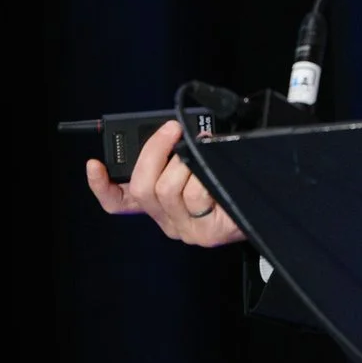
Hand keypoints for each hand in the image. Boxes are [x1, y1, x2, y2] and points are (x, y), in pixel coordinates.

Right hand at [87, 118, 245, 247]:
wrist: (266, 206)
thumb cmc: (226, 180)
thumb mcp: (193, 164)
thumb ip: (172, 155)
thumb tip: (168, 132)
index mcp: (157, 205)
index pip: (117, 203)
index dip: (100, 186)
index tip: (94, 165)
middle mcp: (167, 220)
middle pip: (142, 188)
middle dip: (155, 151)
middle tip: (172, 129)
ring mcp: (186, 229)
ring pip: (168, 190)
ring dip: (185, 163)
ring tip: (202, 153)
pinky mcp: (208, 233)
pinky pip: (196, 198)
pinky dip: (205, 178)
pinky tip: (215, 175)